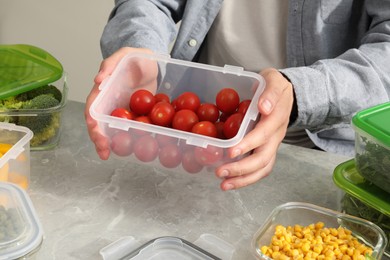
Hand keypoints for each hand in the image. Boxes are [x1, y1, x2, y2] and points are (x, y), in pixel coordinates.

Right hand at [84, 47, 153, 159]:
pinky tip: (125, 149)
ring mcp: (120, 111)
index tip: (95, 129)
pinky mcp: (132, 116)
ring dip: (106, 143)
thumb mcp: (124, 55)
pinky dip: (124, 139)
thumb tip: (97, 80)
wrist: (152, 64)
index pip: (92, 106)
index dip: (91, 118)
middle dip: (97, 137)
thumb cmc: (136, 57)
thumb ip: (111, 64)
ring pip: (109, 129)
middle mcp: (108, 102)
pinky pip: (126, 129)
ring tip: (106, 155)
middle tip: (102, 151)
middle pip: (97, 122)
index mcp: (103, 90)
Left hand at [215, 68, 293, 190]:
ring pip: (262, 168)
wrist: (287, 95)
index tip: (230, 152)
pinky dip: (244, 177)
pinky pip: (259, 168)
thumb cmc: (276, 86)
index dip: (247, 145)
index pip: (263, 134)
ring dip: (243, 179)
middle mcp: (276, 136)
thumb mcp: (274, 80)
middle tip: (220, 172)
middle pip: (263, 158)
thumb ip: (271, 92)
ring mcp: (272, 145)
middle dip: (241, 169)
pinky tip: (229, 181)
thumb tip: (264, 106)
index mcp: (276, 118)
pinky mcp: (266, 150)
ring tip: (223, 185)